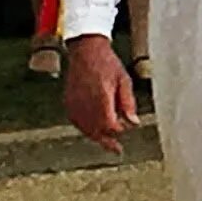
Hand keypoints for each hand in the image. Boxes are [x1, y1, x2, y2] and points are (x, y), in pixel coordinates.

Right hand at [63, 34, 140, 152]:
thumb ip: (128, 103)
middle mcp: (85, 102)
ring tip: (106, 143)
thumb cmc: (106, 62)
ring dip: (96, 136)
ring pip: (84, 128)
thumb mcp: (124, 80)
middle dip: (107, 140)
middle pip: (95, 130)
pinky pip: (76, 121)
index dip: (118, 130)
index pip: (109, 123)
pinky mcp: (68, 102)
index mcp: (101, 96)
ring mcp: (74, 103)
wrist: (86, 50)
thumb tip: (134, 122)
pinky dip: (85, 128)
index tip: (126, 128)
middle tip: (117, 150)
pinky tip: (93, 131)